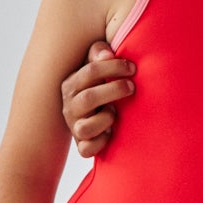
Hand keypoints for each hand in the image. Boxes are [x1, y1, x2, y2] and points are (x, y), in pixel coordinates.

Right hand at [60, 42, 131, 157]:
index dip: (113, 67)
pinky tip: (112, 133)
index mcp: (72, 84)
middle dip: (114, 90)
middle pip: (88, 98)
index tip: (132, 68)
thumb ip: (100, 53)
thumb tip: (108, 54)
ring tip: (116, 112)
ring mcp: (75, 127)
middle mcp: (70, 107)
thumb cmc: (100, 86)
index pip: (89, 71)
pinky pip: (87, 149)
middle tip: (131, 87)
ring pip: (84, 127)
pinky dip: (101, 142)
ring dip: (106, 119)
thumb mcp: (97, 66)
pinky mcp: (83, 145)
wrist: (92, 116)